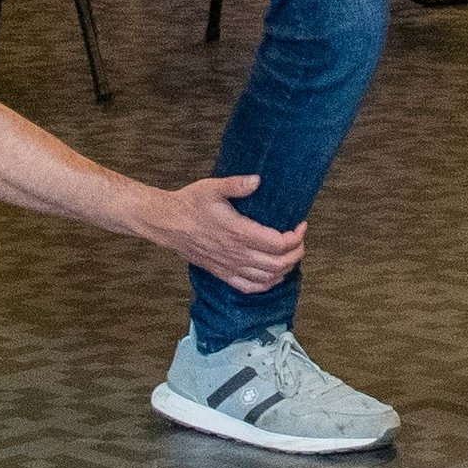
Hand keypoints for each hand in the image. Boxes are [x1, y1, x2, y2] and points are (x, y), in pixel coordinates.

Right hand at [149, 176, 301, 291]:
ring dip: (285, 269)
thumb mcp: (212, 187)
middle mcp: (237, 253)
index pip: (279, 244)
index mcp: (239, 232)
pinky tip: (272, 276)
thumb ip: (237, 184)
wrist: (166, 223)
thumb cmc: (190, 203)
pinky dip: (266, 284)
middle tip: (300, 240)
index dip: (296, 238)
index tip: (301, 226)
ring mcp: (229, 266)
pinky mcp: (221, 273)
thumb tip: (258, 180)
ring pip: (267, 278)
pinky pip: (249, 286)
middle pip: (278, 263)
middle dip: (296, 253)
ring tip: (290, 255)